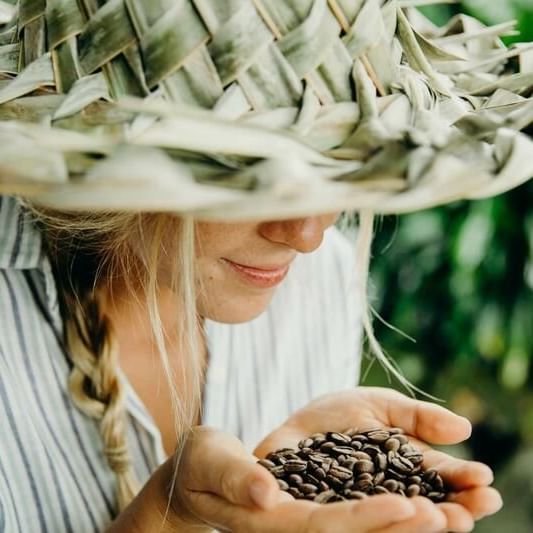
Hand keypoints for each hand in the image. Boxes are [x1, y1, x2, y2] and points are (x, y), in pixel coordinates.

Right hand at [168, 425, 451, 532]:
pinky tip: (425, 500)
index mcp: (270, 521)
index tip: (410, 506)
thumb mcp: (209, 461)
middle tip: (451, 514)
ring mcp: (304, 522)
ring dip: (406, 524)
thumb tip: (267, 490)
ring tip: (453, 508)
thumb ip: (235, 476)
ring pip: (360, 530)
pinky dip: (391, 512)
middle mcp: (293, 529)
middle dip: (402, 528)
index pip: (325, 526)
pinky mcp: (311, 511)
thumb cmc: (200, 465)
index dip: (368, 520)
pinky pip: (355, 516)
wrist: (198, 477)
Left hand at [254, 387, 502, 531]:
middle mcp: (385, 495)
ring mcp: (354, 506)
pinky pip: (340, 520)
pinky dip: (364, 521)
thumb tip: (464, 427)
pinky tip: (386, 513)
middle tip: (467, 513)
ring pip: (387, 521)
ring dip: (411, 523)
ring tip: (436, 516)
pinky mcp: (321, 512)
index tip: (484, 481)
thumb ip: (417, 416)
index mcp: (404, 471)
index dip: (462, 483)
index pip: (439, 479)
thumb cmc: (338, 416)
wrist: (292, 426)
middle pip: (420, 509)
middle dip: (447, 512)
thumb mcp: (379, 406)